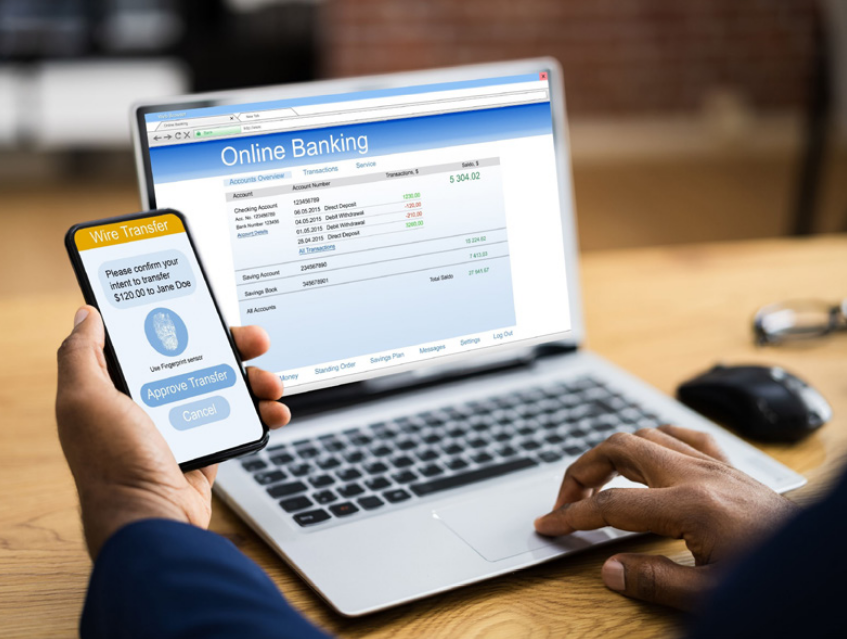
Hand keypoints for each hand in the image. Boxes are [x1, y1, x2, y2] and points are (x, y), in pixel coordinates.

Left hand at [56, 306, 289, 558]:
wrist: (151, 520)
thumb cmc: (113, 463)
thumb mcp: (85, 400)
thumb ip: (81, 354)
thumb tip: (86, 315)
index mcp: (118, 387)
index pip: (154, 340)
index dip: (181, 320)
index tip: (207, 307)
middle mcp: (149, 403)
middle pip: (199, 359)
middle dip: (233, 345)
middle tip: (255, 340)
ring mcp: (181, 426)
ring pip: (226, 387)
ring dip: (254, 380)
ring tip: (270, 383)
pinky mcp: (207, 448)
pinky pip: (239, 421)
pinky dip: (261, 414)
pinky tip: (273, 411)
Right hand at [534, 426, 797, 609]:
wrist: (818, 560)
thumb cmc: (773, 576)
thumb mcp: (712, 594)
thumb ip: (655, 581)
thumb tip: (609, 570)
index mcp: (688, 505)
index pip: (611, 505)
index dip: (571, 514)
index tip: (548, 524)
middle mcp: (696, 474)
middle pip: (618, 450)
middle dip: (581, 472)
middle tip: (567, 501)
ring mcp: (711, 464)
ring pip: (645, 435)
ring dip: (611, 454)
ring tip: (598, 482)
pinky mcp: (726, 465)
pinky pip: (681, 434)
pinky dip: (653, 440)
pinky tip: (648, 454)